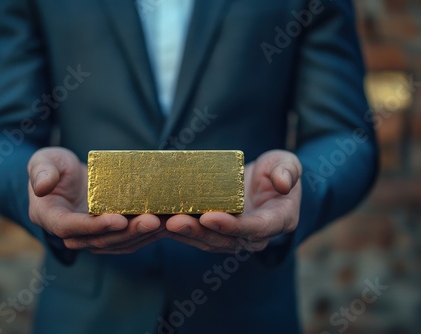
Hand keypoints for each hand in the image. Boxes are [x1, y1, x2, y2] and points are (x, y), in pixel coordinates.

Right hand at [27, 147, 166, 253]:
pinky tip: (165, 222)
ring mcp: (92, 236)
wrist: (66, 177)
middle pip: (101, 240)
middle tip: (152, 220)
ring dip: (142, 235)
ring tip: (163, 222)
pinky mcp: (109, 233)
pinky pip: (128, 237)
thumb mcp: (43, 161)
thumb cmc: (52, 167)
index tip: (118, 218)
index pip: (71, 228)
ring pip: (118, 242)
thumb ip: (41, 172)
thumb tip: (42, 187)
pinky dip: (146, 233)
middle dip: (128, 232)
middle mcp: (72, 233)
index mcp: (51, 218)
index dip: (95, 226)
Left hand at [165, 150, 301, 252]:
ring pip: (207, 240)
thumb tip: (283, 183)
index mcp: (276, 221)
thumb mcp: (288, 164)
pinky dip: (178, 229)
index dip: (231, 226)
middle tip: (175, 221)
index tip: (209, 217)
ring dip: (183, 233)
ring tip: (160, 221)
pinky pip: (198, 234)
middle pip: (224, 240)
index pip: (253, 228)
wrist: (267, 183)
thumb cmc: (278, 171)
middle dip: (198, 232)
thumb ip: (288, 171)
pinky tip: (159, 220)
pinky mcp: (217, 232)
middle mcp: (254, 235)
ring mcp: (234, 237)